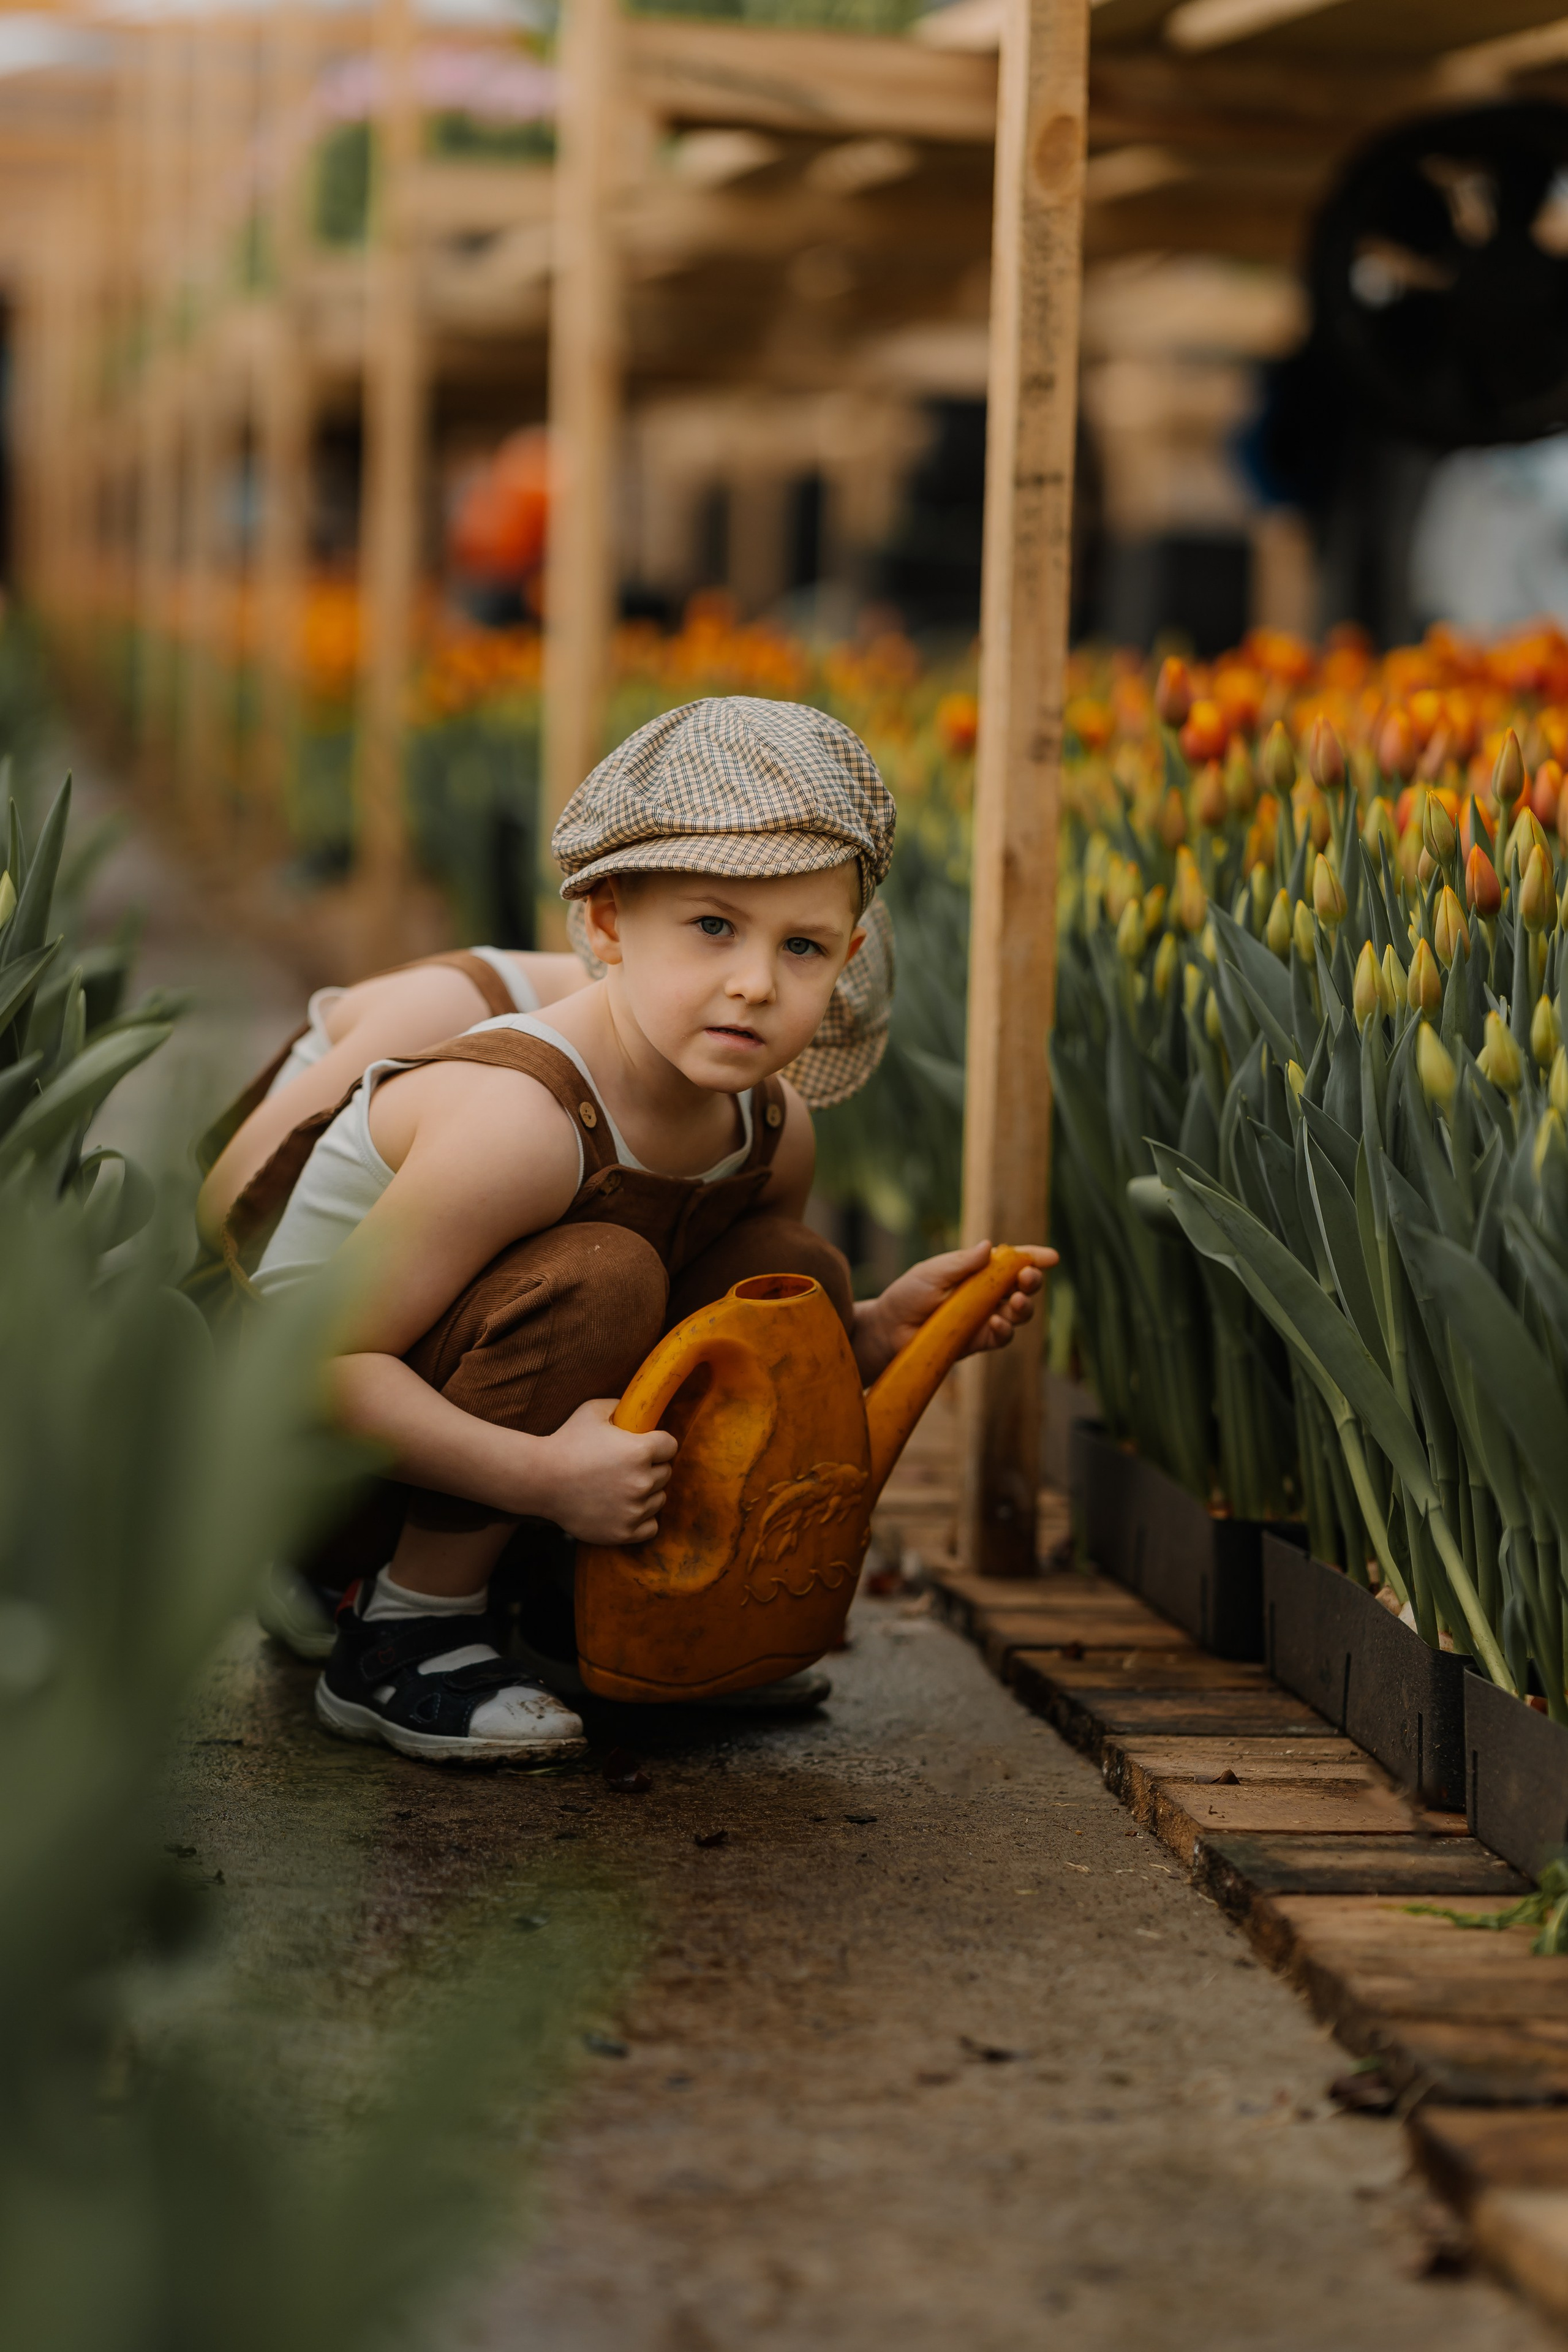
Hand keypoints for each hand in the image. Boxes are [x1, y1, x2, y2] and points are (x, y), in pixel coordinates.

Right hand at [533, 1397, 677, 1544]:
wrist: (540, 1479)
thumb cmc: (566, 1441)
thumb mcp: (593, 1411)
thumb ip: (622, 1406)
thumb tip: (639, 1409)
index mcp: (640, 1450)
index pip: (670, 1446)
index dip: (658, 1443)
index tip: (645, 1445)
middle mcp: (642, 1481)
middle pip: (666, 1473)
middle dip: (651, 1467)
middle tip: (626, 1467)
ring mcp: (634, 1509)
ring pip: (659, 1499)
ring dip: (647, 1493)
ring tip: (621, 1487)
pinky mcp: (624, 1532)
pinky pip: (652, 1526)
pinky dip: (643, 1519)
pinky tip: (626, 1508)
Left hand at [854, 1240, 1055, 1382]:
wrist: (888, 1329)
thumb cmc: (908, 1295)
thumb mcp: (933, 1272)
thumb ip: (962, 1263)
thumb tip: (989, 1247)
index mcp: (979, 1270)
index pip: (1012, 1261)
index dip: (1033, 1257)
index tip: (1052, 1257)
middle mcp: (987, 1293)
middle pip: (1022, 1287)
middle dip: (1032, 1281)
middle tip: (1029, 1277)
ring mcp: (986, 1318)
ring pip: (1019, 1313)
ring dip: (1025, 1307)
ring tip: (1018, 1302)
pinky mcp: (979, 1341)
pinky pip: (1003, 1337)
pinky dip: (1006, 1330)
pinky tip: (997, 1322)